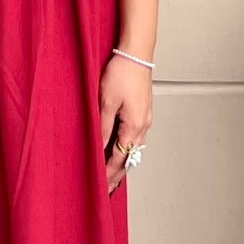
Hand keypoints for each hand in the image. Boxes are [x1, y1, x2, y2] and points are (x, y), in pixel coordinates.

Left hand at [100, 52, 151, 193]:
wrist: (136, 53)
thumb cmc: (121, 73)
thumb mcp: (105, 102)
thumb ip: (102, 128)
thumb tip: (98, 149)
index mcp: (133, 126)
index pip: (119, 158)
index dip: (109, 174)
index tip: (101, 188)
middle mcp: (143, 126)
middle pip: (129, 157)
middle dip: (117, 174)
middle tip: (108, 190)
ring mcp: (145, 119)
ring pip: (133, 148)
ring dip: (122, 162)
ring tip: (112, 175)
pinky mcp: (143, 112)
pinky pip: (135, 138)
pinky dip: (126, 149)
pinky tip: (120, 150)